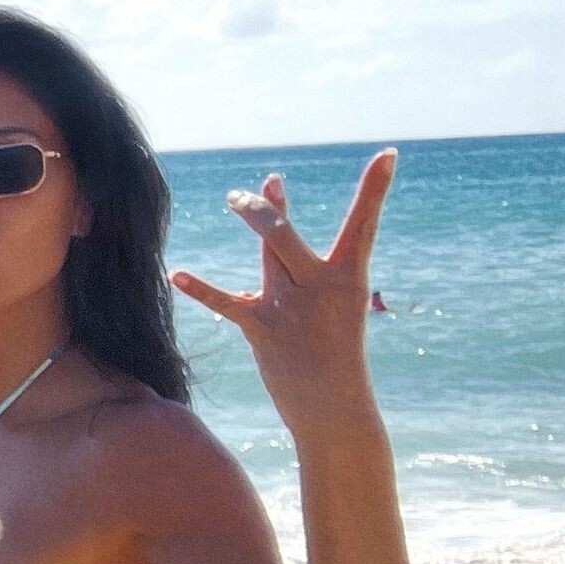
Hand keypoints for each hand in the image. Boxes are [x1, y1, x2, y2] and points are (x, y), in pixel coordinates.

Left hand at [170, 152, 394, 433]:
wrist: (334, 410)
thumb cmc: (333, 360)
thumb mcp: (326, 309)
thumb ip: (297, 272)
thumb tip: (271, 238)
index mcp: (350, 279)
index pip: (366, 223)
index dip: (376, 188)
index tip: (389, 154)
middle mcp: (322, 284)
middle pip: (293, 232)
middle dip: (272, 206)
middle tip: (264, 183)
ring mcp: (293, 305)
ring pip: (270, 249)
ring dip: (255, 218)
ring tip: (235, 197)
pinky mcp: (264, 329)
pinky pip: (227, 303)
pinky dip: (199, 288)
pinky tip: (175, 274)